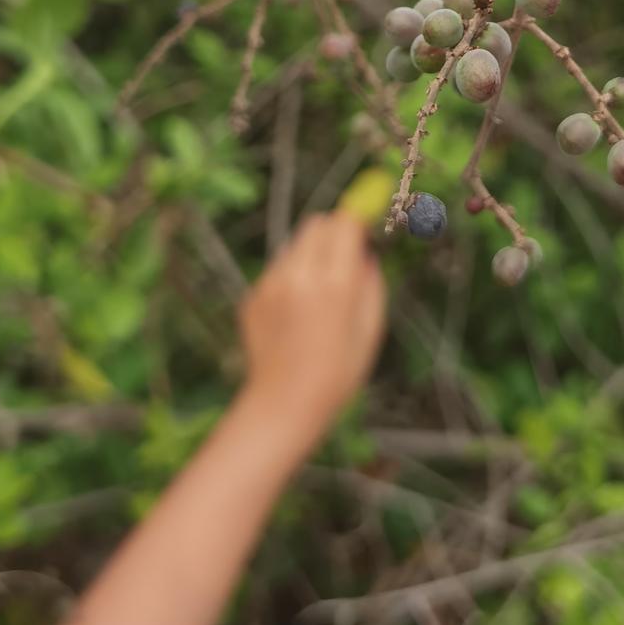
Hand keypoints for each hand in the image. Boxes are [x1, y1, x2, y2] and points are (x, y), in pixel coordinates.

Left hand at [238, 211, 386, 445]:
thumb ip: (371, 285)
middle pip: (316, 224)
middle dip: (333, 231)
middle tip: (343, 254)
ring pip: (295, 246)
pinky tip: (294, 316)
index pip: (344, 223)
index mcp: (334, 284)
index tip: (366, 223)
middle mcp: (299, 276)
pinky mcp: (252, 297)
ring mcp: (270, 285)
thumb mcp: (369, 331)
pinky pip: (276, 272)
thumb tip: (367, 254)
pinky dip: (290, 279)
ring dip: (310, 255)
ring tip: (317, 296)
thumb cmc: (336, 375)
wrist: (283, 406)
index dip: (357, 218)